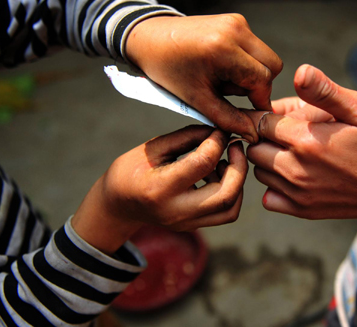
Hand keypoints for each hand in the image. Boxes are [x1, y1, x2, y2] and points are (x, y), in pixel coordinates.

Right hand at [72, 126, 247, 254]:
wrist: (117, 205)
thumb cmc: (131, 170)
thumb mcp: (153, 148)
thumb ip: (187, 137)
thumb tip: (219, 130)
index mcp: (160, 187)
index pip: (202, 163)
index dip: (217, 142)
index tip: (219, 130)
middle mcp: (176, 210)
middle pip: (226, 194)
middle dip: (239, 167)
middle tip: (236, 147)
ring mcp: (186, 223)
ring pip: (230, 208)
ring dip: (237, 182)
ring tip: (224, 162)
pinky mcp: (194, 226)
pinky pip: (225, 213)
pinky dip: (231, 192)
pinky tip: (218, 175)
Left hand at [125, 14, 282, 142]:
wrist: (150, 38)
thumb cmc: (169, 69)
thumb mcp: (197, 99)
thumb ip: (228, 118)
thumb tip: (254, 134)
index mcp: (223, 49)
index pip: (262, 79)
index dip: (260, 100)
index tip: (251, 113)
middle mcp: (235, 30)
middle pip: (272, 66)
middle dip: (258, 85)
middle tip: (230, 92)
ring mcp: (237, 21)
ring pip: (266, 57)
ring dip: (252, 73)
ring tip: (223, 78)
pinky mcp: (236, 20)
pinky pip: (255, 47)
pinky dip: (245, 61)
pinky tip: (222, 65)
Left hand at [246, 64, 356, 313]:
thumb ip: (326, 92)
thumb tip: (299, 71)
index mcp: (306, 140)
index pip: (260, 121)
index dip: (267, 113)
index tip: (283, 112)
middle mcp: (295, 169)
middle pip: (255, 146)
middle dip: (266, 135)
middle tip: (290, 129)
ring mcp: (298, 193)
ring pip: (259, 171)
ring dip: (269, 158)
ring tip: (295, 150)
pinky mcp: (304, 211)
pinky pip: (269, 198)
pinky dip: (274, 185)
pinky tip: (296, 174)